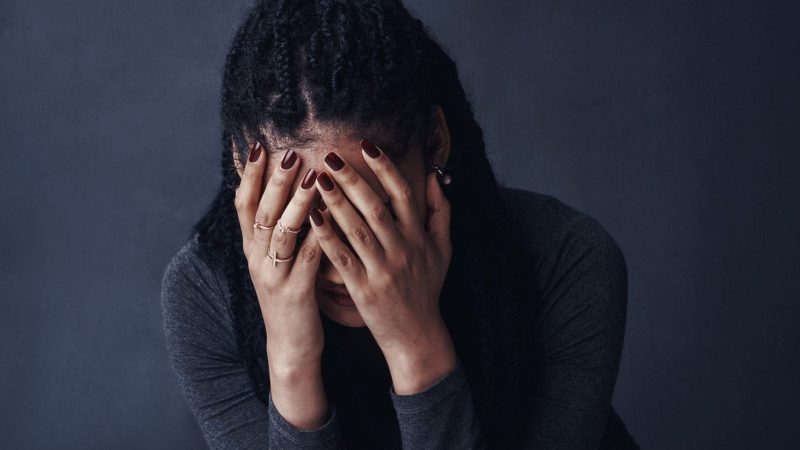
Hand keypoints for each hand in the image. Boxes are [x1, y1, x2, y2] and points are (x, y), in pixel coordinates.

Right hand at [234, 142, 330, 428]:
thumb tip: (284, 190)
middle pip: (262, 212)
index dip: (250, 175)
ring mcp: (274, 276)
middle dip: (275, 180)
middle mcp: (257, 259)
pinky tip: (332, 216)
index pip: (243, 204)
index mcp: (252, 249)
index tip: (259, 146)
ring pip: (282, 232)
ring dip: (296, 202)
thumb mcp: (276, 261)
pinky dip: (319, 234)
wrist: (290, 345)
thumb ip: (278, 229)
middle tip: (289, 151)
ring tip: (312, 176)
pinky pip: (307, 258)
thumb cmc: (289, 295)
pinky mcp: (295, 292)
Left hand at [308, 139, 456, 393]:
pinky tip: (312, 218)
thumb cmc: (427, 288)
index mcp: (419, 237)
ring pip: (357, 229)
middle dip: (352, 179)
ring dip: (336, 202)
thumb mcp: (443, 249)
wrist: (417, 335)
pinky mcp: (363, 289)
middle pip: (376, 207)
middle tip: (330, 156)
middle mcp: (402, 250)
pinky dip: (328, 237)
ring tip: (318, 180)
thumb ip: (440, 211)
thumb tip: (433, 176)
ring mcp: (383, 270)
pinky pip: (342, 258)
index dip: (386, 168)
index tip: (367, 146)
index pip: (403, 194)